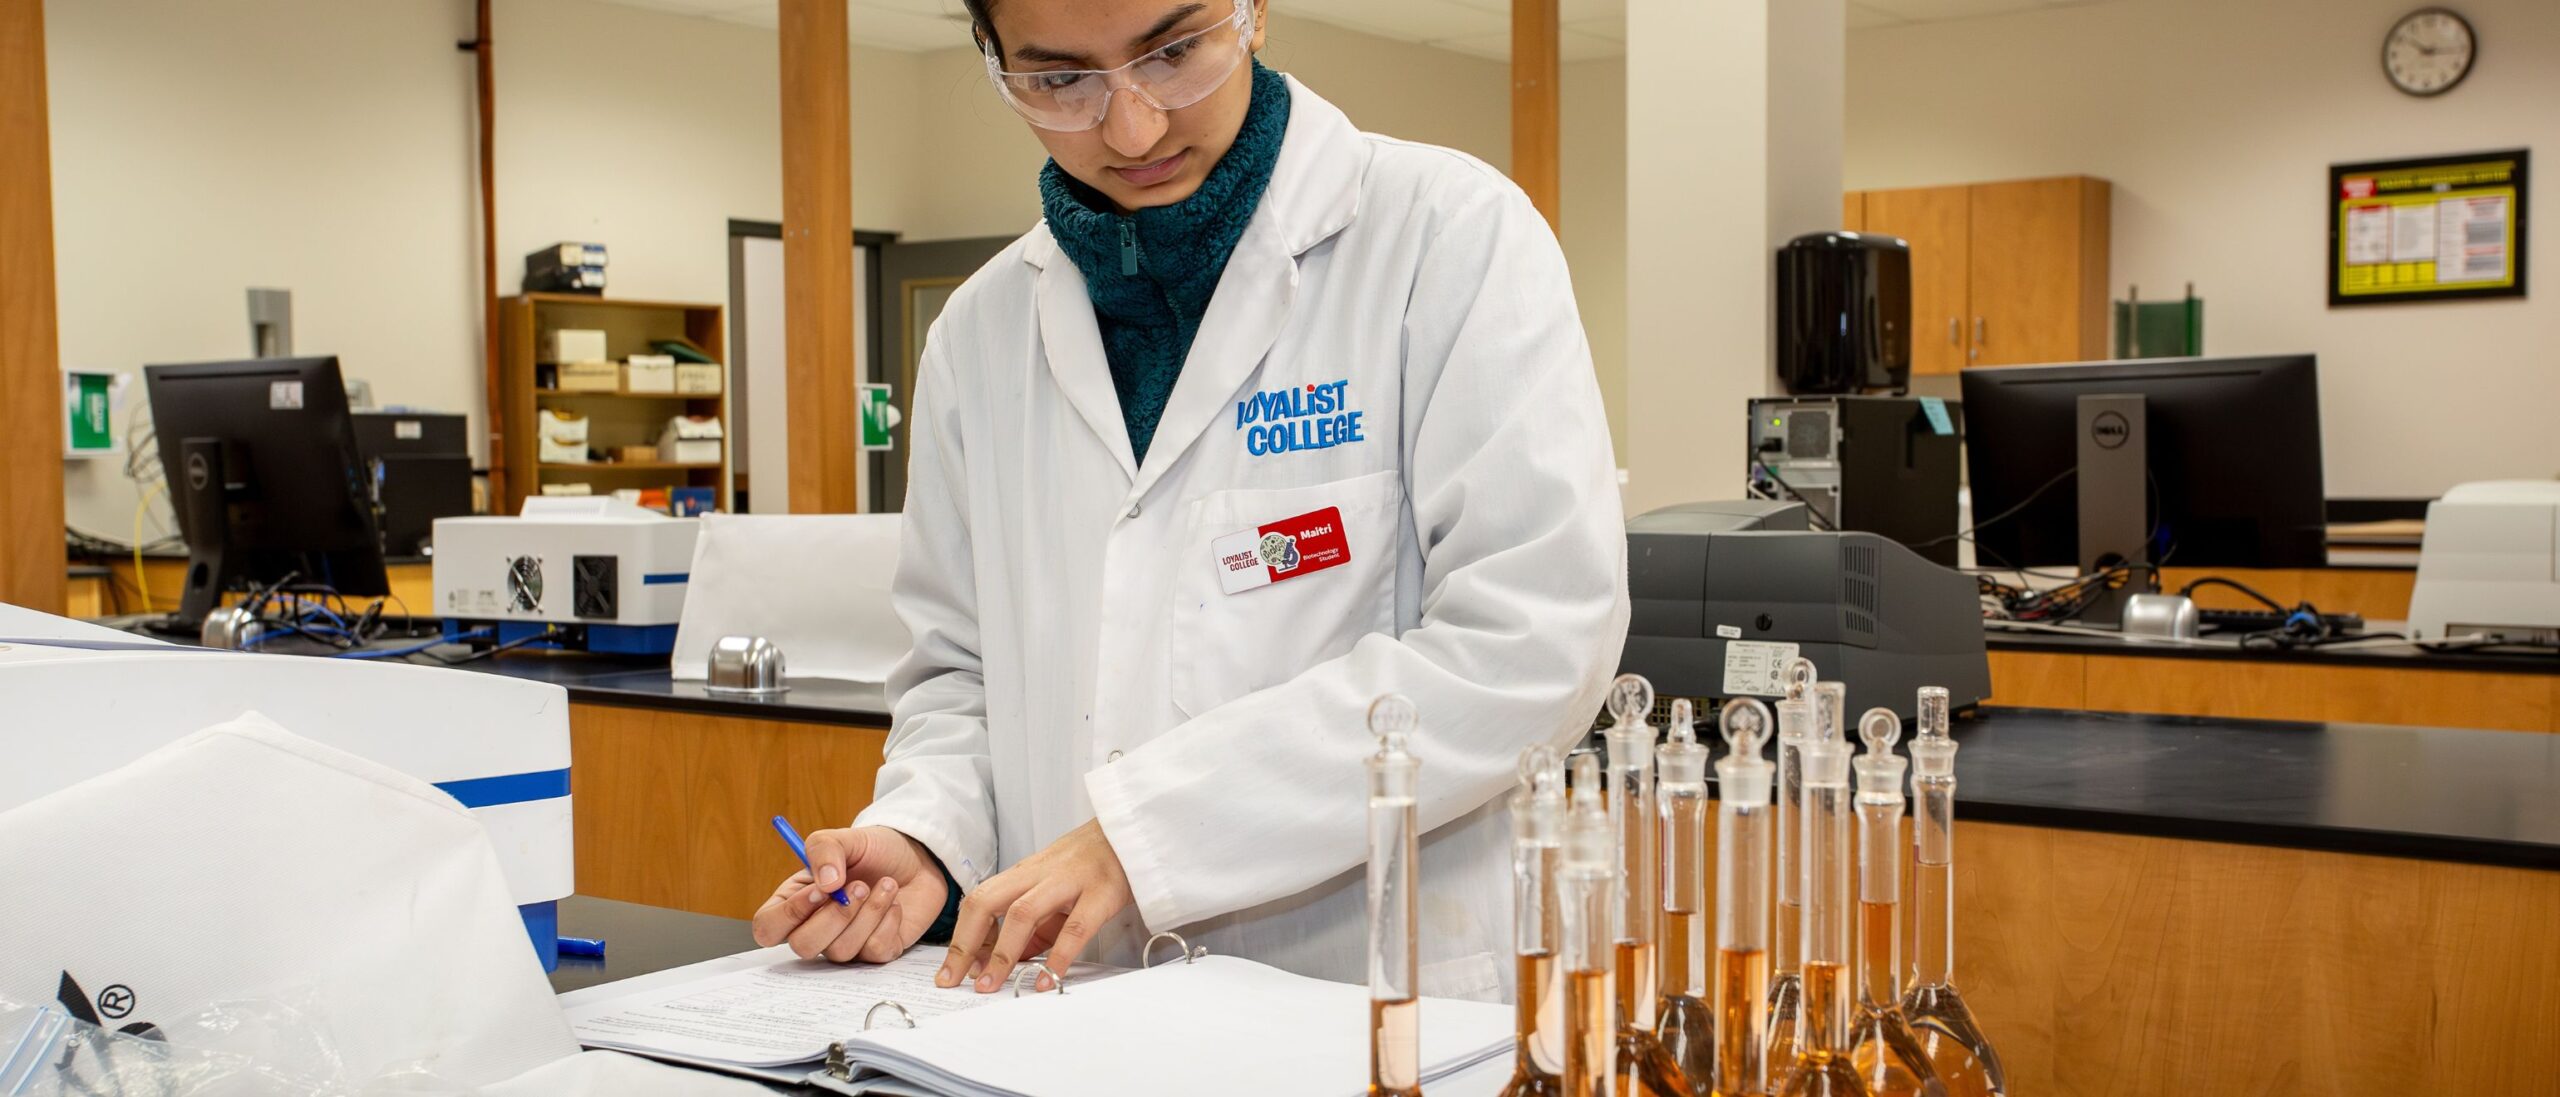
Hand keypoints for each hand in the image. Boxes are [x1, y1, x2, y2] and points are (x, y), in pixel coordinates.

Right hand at [750, 825, 949, 962]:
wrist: (917, 858)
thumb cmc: (874, 850)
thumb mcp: (846, 838)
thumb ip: (825, 850)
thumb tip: (826, 884)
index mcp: (796, 900)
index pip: (767, 927)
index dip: (788, 915)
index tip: (819, 890)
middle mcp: (816, 927)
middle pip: (802, 947)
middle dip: (834, 916)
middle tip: (859, 885)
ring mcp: (846, 943)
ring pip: (841, 950)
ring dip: (869, 912)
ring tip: (886, 884)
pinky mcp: (876, 952)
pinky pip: (874, 951)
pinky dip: (889, 922)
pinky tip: (895, 902)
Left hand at [936, 819, 1132, 993]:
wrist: (1133, 832)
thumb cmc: (1092, 863)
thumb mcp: (1053, 890)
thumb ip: (1032, 927)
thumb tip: (1005, 961)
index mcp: (1024, 874)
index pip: (979, 902)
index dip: (959, 937)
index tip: (947, 972)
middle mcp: (1039, 874)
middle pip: (987, 902)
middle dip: (964, 944)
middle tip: (953, 981)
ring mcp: (1069, 881)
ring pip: (1023, 913)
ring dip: (1002, 953)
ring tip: (990, 986)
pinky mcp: (1101, 893)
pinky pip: (1075, 928)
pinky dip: (1058, 958)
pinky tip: (1046, 981)